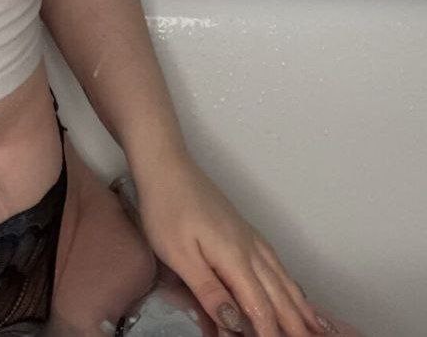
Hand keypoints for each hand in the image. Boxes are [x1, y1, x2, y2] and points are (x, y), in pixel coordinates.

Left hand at [128, 155, 334, 336]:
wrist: (166, 166)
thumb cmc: (167, 209)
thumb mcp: (180, 255)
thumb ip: (209, 291)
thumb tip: (236, 323)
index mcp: (235, 259)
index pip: (260, 307)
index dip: (270, 333)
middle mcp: (250, 249)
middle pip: (279, 294)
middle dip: (296, 324)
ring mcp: (249, 237)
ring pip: (283, 278)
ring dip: (301, 306)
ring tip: (319, 328)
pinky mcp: (244, 230)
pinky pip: (276, 263)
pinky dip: (291, 282)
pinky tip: (294, 289)